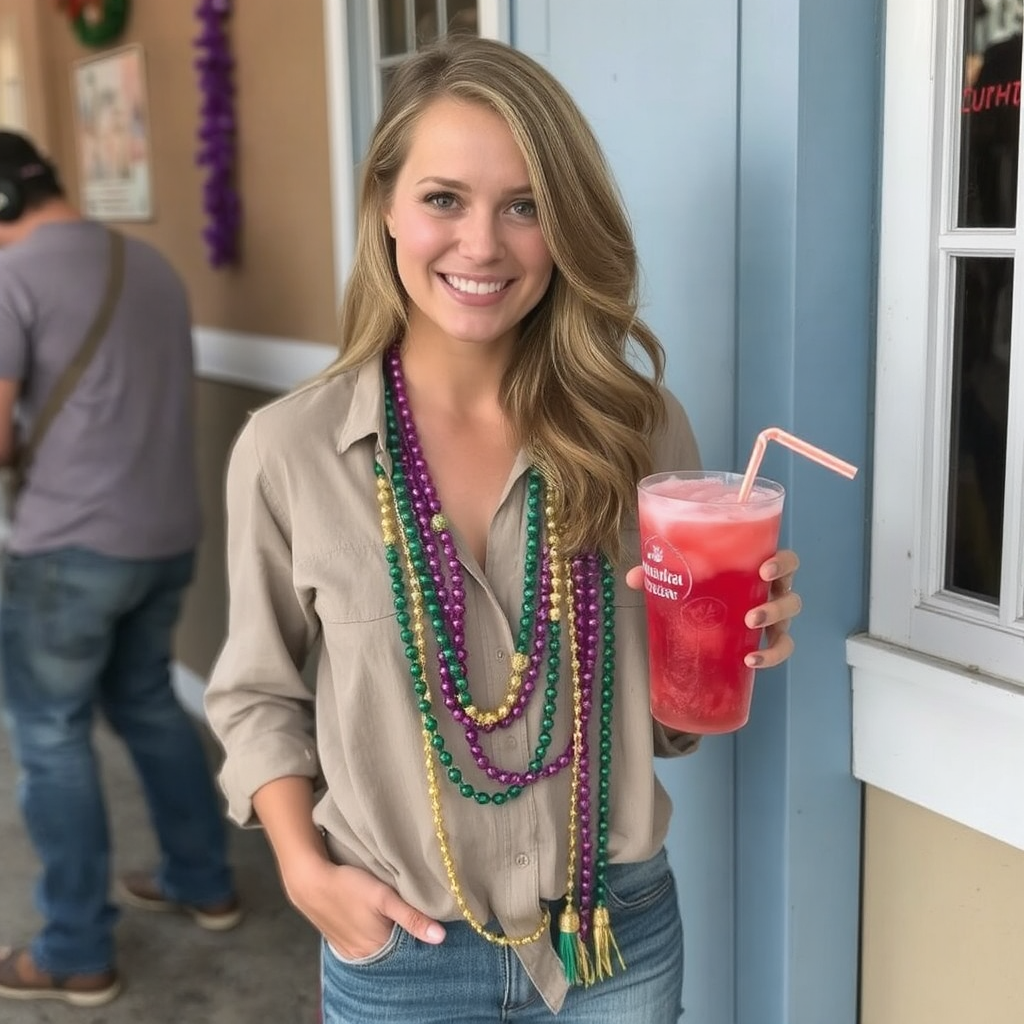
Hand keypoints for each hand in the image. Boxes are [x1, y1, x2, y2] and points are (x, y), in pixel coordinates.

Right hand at [281, 854, 445, 957]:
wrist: (311, 882)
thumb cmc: (349, 886)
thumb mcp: (384, 897)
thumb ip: (412, 917)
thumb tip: (440, 937)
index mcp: (379, 948)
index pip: (410, 950)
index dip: (422, 936)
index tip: (432, 921)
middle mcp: (365, 957)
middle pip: (396, 951)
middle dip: (407, 937)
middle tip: (415, 915)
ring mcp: (353, 953)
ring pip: (382, 948)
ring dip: (391, 936)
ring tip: (396, 917)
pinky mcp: (343, 945)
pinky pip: (367, 947)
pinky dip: (376, 937)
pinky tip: (377, 922)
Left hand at [624, 549, 801, 669]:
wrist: (706, 613)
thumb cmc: (704, 584)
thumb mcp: (684, 575)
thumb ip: (661, 571)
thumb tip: (634, 577)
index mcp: (758, 567)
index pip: (786, 560)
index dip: (783, 563)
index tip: (765, 569)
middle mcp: (772, 590)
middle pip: (791, 593)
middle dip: (776, 603)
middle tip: (751, 614)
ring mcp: (774, 616)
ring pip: (788, 620)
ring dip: (772, 625)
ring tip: (749, 630)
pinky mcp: (767, 639)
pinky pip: (780, 648)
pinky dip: (770, 656)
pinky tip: (751, 661)